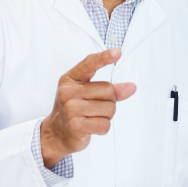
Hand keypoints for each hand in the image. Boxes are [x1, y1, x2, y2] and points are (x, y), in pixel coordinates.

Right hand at [40, 49, 135, 167]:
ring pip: (110, 109)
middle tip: (94, 108)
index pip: (89, 64)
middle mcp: (68, 92)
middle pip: (109, 90)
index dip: (104, 58)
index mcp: (70, 79)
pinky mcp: (76, 126)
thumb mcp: (87, 94)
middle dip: (109, 101)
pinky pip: (105, 124)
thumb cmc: (74, 109)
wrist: (56, 134)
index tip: (117, 52)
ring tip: (91, 118)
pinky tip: (91, 127)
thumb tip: (132, 87)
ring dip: (106, 116)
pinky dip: (103, 128)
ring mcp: (70, 109)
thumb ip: (110, 89)